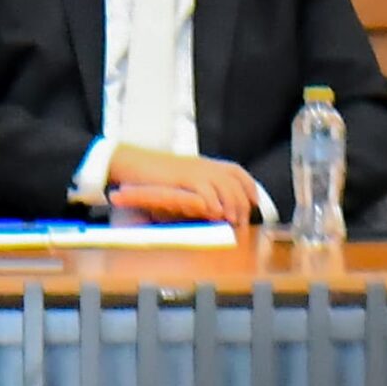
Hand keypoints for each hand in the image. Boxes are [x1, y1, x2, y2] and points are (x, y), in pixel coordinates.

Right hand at [104, 147, 273, 226]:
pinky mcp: (184, 177)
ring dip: (232, 204)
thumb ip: (197, 193)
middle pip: (235, 181)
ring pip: (226, 185)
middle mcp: (203, 165)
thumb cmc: (152, 177)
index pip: (236, 172)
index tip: (254, 202)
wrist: (132, 163)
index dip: (249, 186)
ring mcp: (194, 169)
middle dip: (243, 202)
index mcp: (204, 164)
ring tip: (232, 221)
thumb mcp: (180, 182)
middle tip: (241, 221)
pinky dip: (214, 203)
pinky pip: (206, 190)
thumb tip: (214, 211)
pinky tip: (215, 214)